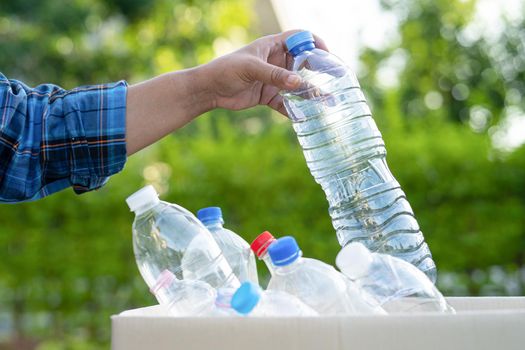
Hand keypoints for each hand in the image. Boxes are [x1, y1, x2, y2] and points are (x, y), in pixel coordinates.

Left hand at [200, 30, 327, 114]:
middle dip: (321, 70)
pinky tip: (304, 118)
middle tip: (338, 77)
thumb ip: (274, 75)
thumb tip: (299, 82)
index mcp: (272, 46)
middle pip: (304, 62)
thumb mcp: (251, 68)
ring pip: (298, 85)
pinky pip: (286, 103)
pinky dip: (294, 110)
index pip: (299, 37)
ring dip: (312, 93)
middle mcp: (276, 61)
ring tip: (328, 101)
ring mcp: (273, 79)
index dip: (314, 42)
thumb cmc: (226, 70)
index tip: (327, 54)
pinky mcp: (268, 96)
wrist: (209, 90)